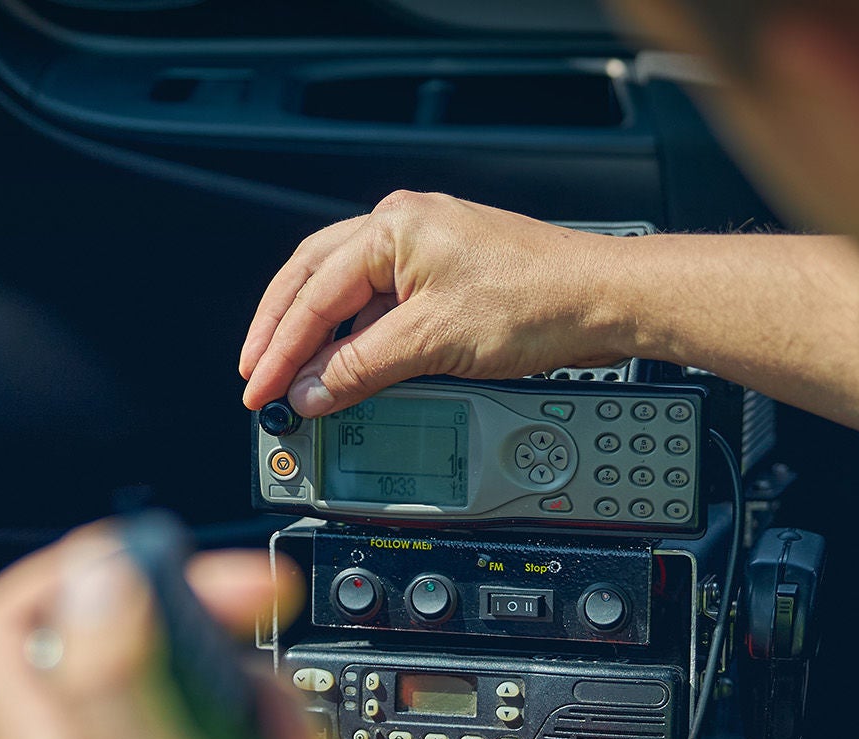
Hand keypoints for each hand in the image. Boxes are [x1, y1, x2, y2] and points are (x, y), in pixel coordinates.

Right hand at [239, 191, 633, 416]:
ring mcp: (423, 250)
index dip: (280, 350)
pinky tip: (344, 369)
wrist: (603, 301)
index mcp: (392, 227)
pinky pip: (377, 306)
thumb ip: (360, 369)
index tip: (260, 390)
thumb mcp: (432, 342)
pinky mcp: (442, 276)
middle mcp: (403, 227)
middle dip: (280, 333)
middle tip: (256, 378)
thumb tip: (309, 392)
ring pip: (343, 294)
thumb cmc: (537, 301)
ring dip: (315, 338)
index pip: (314, 295)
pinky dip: (353, 340)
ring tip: (292, 378)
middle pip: (313, 281)